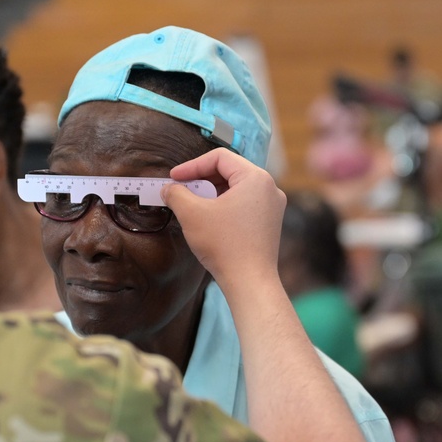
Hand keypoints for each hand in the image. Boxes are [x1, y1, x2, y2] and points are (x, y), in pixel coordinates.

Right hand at [162, 149, 285, 291]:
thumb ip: (177, 194)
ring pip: (236, 189)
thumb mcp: (192, 214)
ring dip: (212, 193)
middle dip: (201, 179)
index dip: (192, 166)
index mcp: (256, 178)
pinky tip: (208, 218)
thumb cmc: (225, 246)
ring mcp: (272, 207)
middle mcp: (270, 188)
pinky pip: (244, 204)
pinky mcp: (269, 223)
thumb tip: (168, 188)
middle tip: (180, 190)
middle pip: (230, 171)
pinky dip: (224, 206)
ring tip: (192, 205)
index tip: (174, 178)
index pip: (219, 158)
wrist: (249, 282)